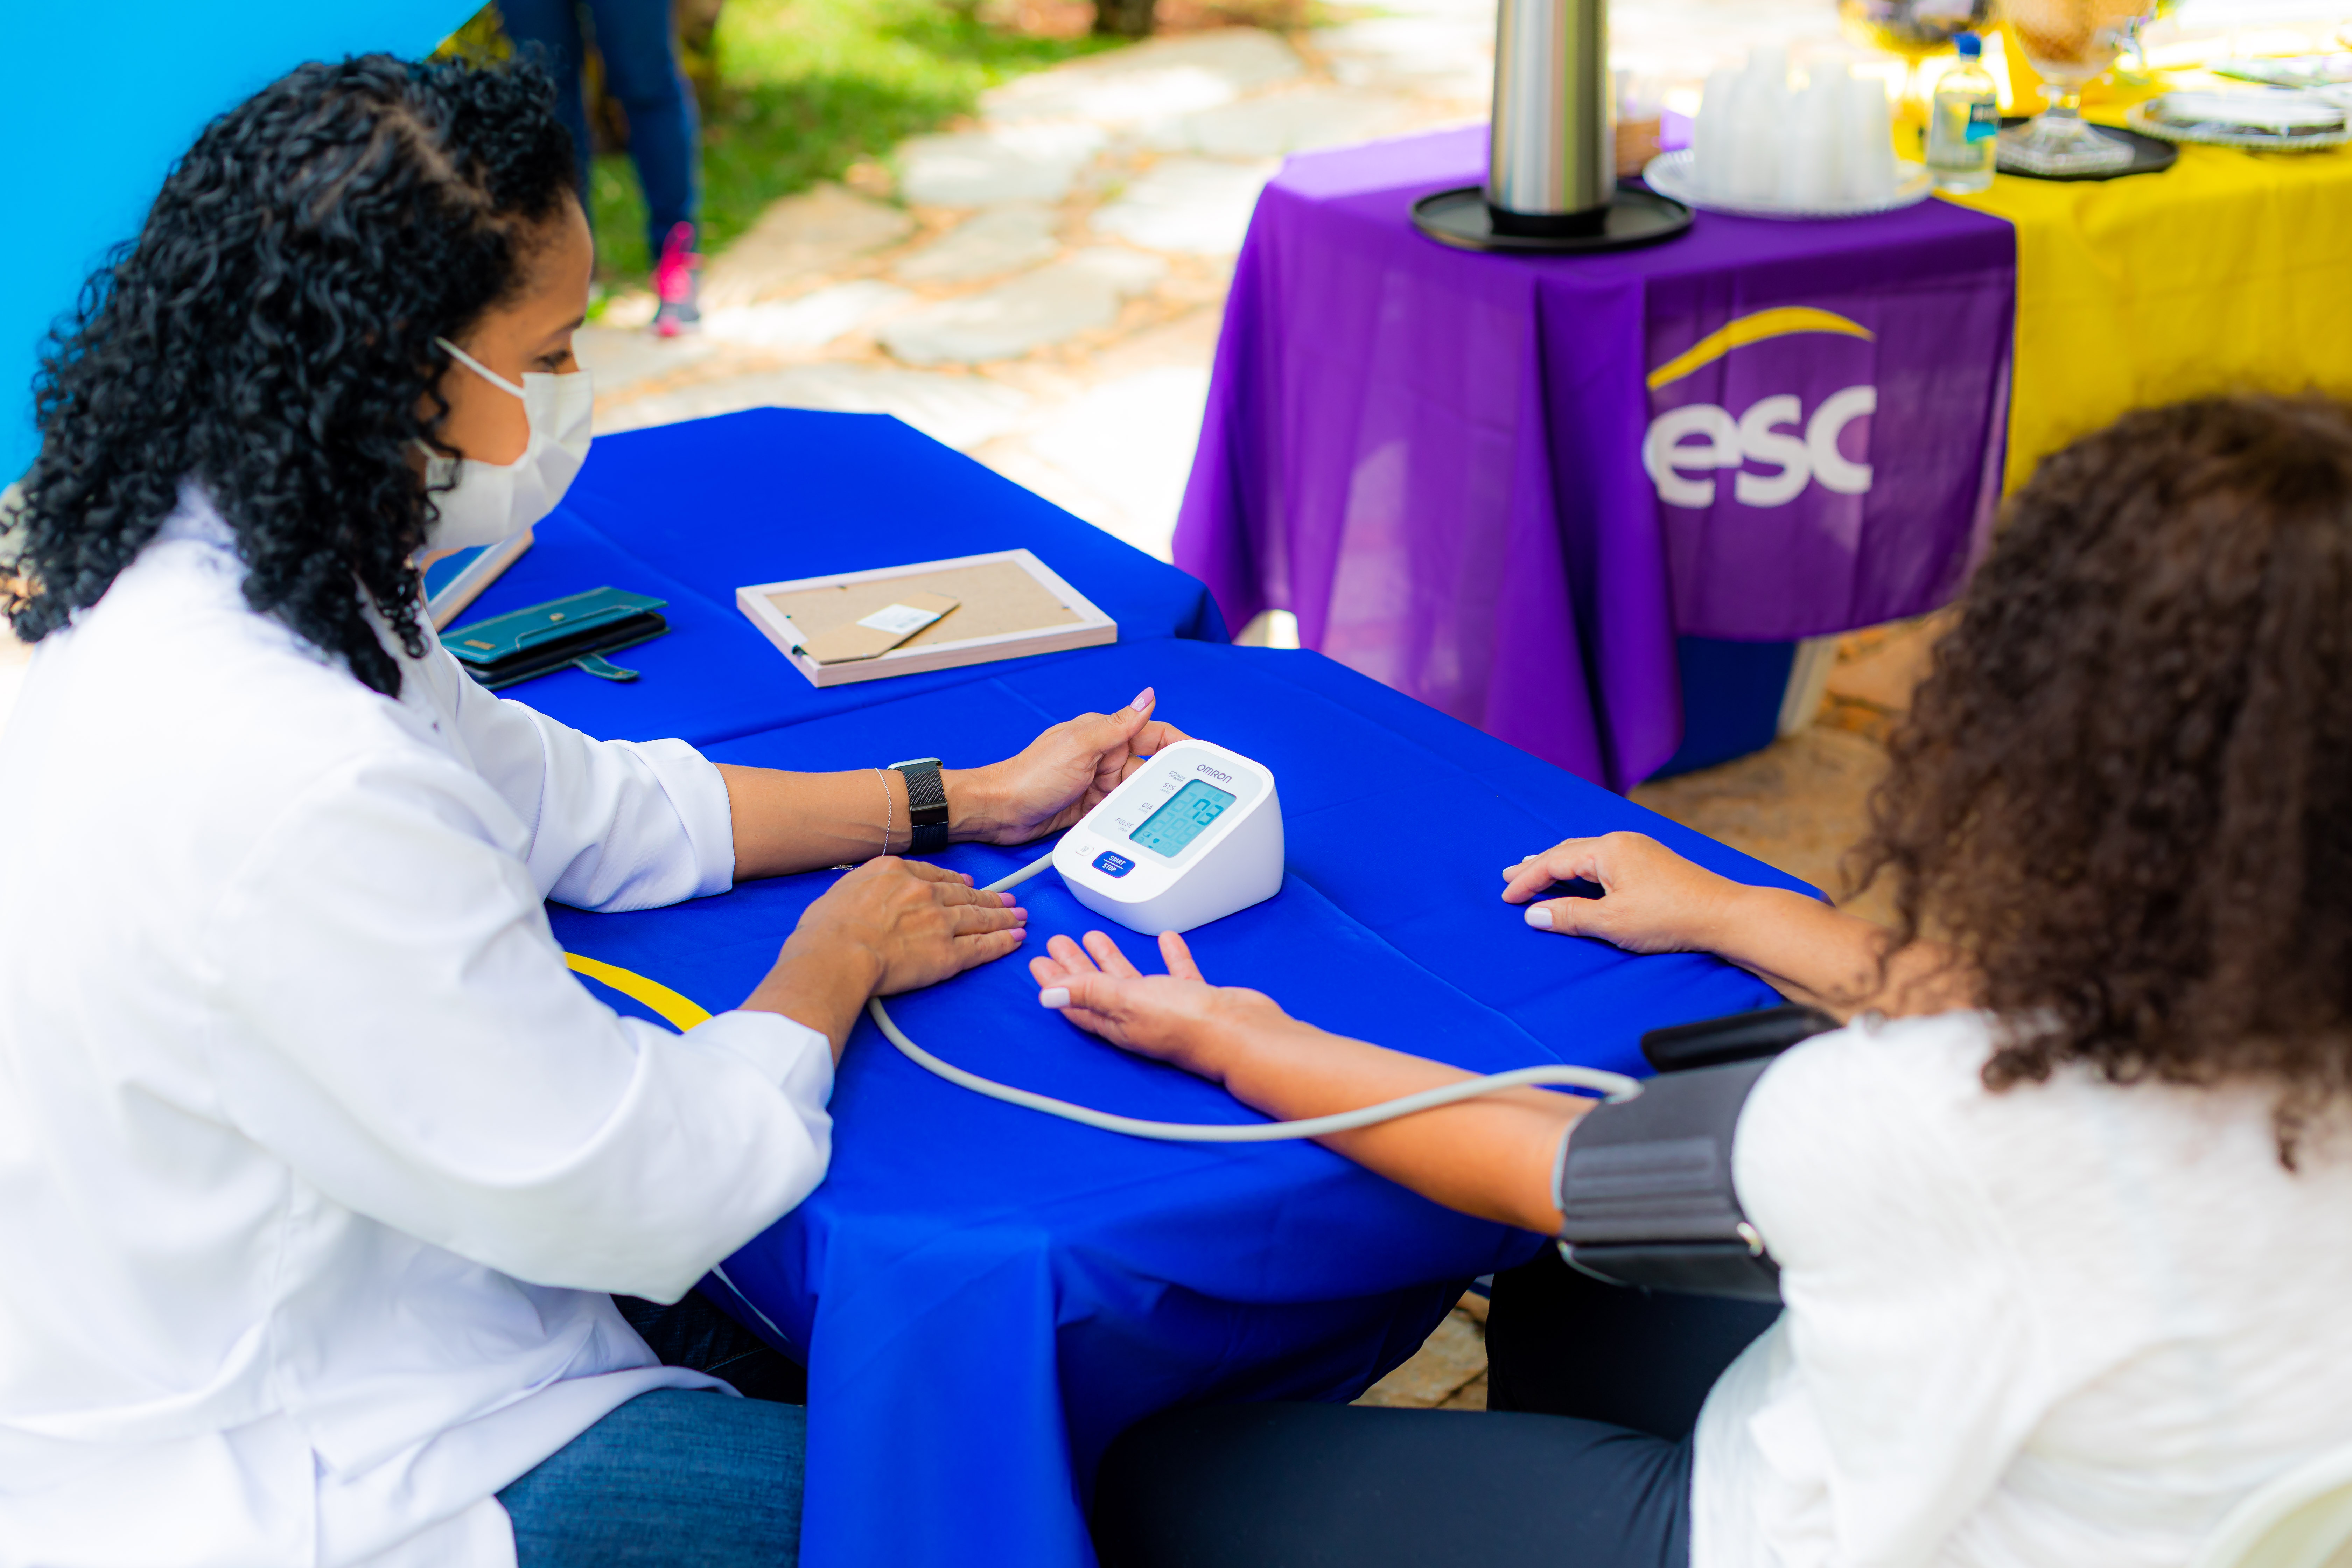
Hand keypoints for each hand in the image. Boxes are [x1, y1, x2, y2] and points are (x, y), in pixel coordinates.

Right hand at [742, 859, 1026, 1054]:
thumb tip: (867, 896)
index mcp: (896, 872)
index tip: (968, 884)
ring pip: (980, 917)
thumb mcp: (841, 890)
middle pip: (964, 894)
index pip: (935, 875)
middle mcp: (923, 892)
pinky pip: (982, 946)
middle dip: (989, 898)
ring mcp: (940, 922)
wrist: (835, 954)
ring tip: (1020, 917)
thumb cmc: (825, 929)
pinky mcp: (948, 954)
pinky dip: (1002, 942)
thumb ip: (864, 888)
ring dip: (1003, 917)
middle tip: (1008, 899)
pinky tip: (1015, 939)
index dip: (956, 882)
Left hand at [951, 689, 1189, 846]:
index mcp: (1105, 734)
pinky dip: (1126, 822)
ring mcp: (1100, 785)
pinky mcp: (1093, 810)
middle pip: (1151, 769)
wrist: (1000, 811)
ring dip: (1142, 805)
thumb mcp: (1080, 746)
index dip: (1180, 744)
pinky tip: (1130, 829)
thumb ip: (1118, 724)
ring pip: (1138, 795)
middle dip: (1162, 783)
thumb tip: (1147, 695)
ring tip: (1146, 816)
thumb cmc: (1031, 775)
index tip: (1205, 757)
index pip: (1155, 733)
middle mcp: (1106, 758)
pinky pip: (1120, 816)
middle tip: (1175, 798)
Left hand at [1029, 929, 1282, 1082]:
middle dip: (1076, 966)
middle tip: (1060, 943)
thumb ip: (1090, 993)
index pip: (1076, 1002)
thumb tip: (1047, 996)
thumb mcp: (1128, 1001)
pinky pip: (1176, 974)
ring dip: (1112, 959)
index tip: (1039, 962)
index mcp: (1117, 1022)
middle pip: (1097, 988)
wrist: (1242, 1033)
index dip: (1055, 983)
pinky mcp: (1195, 1000)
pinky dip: (1169, 957)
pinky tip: (1165, 940)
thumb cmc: (1187, 1025)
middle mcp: (1138, 1018)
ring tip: (1095, 937)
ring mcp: (1167, 1009)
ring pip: (1132, 979)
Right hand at [1499, 831, 1747, 954]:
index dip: (1526, 880)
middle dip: (1536, 866)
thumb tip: (1535, 914)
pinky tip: (1580, 876)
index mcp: (1607, 850)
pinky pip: (1604, 859)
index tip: (1506, 896)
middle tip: (1510, 875)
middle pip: (1567, 851)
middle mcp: (1621, 842)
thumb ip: (1569, 916)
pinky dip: (1582, 868)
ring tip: (1536, 870)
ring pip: (1586, 854)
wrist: (1724, 915)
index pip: (1553, 862)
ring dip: (1558, 864)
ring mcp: (1639, 850)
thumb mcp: (1611, 922)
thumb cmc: (1670, 917)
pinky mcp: (1651, 862)